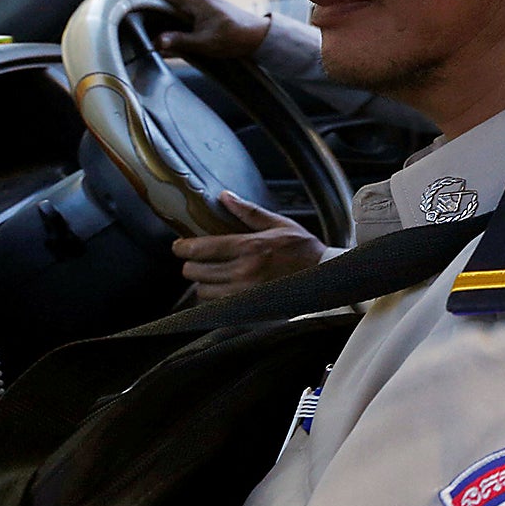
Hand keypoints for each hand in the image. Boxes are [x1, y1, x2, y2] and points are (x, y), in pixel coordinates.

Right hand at [126, 0, 270, 61]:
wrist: (257, 35)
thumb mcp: (206, 43)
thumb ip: (180, 42)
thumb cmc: (235, 37)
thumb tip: (156, 42)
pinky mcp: (198, 6)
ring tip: (125, 12)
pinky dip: (159, 9)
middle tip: (114, 5)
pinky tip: (149, 20)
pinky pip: (173, 4)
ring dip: (147, 3)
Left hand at [173, 191, 326, 297]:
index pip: (203, 248)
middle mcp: (244, 271)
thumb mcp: (279, 224)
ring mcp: (244, 293)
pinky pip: (216, 306)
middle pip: (196, 272)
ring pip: (202, 291)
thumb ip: (248, 212)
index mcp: (250, 247)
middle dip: (191, 264)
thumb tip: (226, 197)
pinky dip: (214, 297)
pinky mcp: (248, 308)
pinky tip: (221, 288)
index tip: (180, 246)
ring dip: (202, 282)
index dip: (183, 247)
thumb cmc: (304, 250)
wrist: (324, 276)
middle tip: (196, 259)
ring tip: (210, 275)